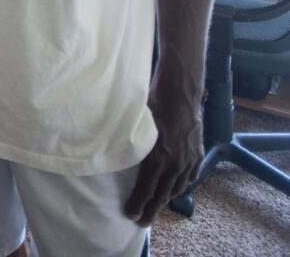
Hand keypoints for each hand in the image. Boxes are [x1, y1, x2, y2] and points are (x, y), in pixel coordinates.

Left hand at [123, 96, 202, 225]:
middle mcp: (175, 165)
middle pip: (162, 195)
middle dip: (151, 210)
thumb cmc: (153, 106)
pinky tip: (174, 189)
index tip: (129, 215)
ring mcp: (189, 161)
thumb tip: (118, 158)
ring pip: (177, 188)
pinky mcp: (198, 155)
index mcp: (158, 159)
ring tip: (156, 206)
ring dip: (166, 199)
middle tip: (141, 221)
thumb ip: (131, 148)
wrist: (180, 95)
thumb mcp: (137, 128)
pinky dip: (180, 186)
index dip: (137, 204)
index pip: (146, 190)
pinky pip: (190, 178)